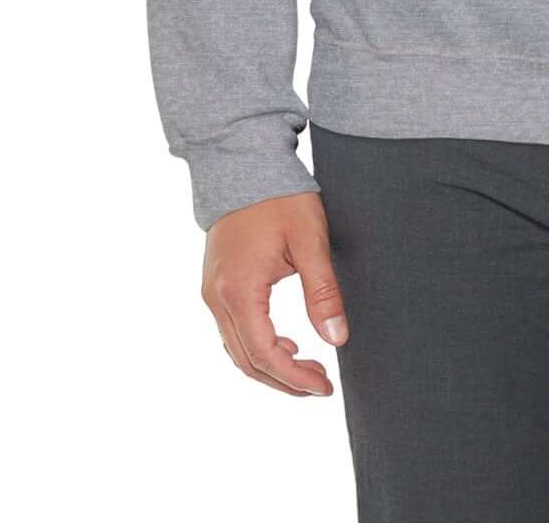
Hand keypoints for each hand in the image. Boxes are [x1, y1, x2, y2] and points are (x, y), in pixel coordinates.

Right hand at [201, 190, 345, 395]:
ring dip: (270, 367)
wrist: (244, 164)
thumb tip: (336, 339)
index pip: (264, 353)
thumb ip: (323, 291)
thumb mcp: (310, 240)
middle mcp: (217, 297)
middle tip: (321, 385)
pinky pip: (232, 331)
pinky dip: (256, 347)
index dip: (294, 378)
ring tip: (308, 369)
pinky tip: (285, 345)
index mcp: (239, 289)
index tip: (324, 386)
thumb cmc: (280, 197)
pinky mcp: (215, 286)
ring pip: (236, 350)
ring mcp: (212, 292)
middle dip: (284, 381)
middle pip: (246, 360)